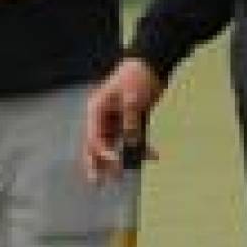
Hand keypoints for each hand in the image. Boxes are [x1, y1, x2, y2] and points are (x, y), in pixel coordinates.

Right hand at [83, 59, 162, 179]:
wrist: (151, 63)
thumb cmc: (138, 76)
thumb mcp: (133, 97)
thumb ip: (131, 120)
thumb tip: (132, 142)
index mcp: (97, 109)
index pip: (95, 137)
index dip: (104, 153)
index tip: (116, 163)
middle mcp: (103, 117)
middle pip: (95, 145)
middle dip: (96, 164)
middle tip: (96, 183)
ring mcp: (115, 120)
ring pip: (112, 146)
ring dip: (118, 160)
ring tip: (120, 177)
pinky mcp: (128, 121)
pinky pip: (130, 140)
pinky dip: (139, 148)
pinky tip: (151, 155)